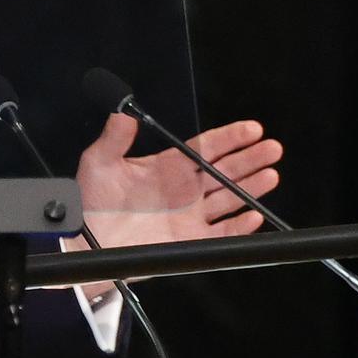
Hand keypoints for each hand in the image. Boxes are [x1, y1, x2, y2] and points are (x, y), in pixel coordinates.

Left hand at [68, 115, 281, 286]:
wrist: (85, 243)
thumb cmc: (91, 202)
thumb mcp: (99, 163)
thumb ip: (114, 138)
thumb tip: (123, 113)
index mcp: (169, 167)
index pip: (207, 147)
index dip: (231, 137)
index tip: (252, 128)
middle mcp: (185, 190)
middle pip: (226, 171)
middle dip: (250, 159)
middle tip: (272, 148)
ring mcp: (191, 216)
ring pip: (231, 199)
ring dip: (252, 187)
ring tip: (271, 174)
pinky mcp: (191, 241)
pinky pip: (223, 234)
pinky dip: (240, 226)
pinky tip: (253, 214)